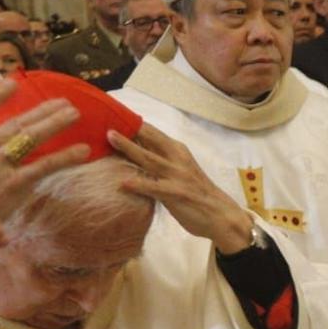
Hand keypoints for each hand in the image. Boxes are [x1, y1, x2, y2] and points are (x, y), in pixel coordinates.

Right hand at [0, 79, 90, 242]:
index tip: (12, 83)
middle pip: (15, 122)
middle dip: (42, 110)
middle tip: (64, 102)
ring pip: (31, 136)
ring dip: (55, 122)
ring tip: (74, 114)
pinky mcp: (13, 184)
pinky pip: (45, 165)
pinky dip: (66, 156)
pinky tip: (83, 150)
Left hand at [107, 123, 251, 252]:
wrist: (222, 215)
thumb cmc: (196, 193)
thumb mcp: (180, 170)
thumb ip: (160, 160)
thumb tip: (133, 151)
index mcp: (178, 151)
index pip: (153, 133)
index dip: (132, 123)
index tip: (111, 113)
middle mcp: (178, 159)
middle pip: (150, 140)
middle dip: (128, 128)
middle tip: (106, 118)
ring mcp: (178, 176)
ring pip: (150, 158)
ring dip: (129, 147)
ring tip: (110, 138)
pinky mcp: (177, 193)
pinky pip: (155, 188)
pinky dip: (139, 185)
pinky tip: (123, 184)